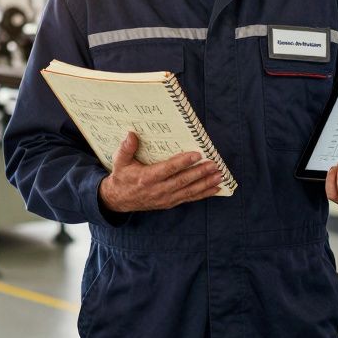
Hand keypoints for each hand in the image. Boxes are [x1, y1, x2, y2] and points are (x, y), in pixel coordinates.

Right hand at [98, 132, 224, 212]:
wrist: (119, 200)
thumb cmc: (122, 177)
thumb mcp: (120, 162)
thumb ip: (126, 148)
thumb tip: (131, 134)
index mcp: (147, 178)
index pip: (168, 169)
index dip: (183, 162)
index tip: (197, 154)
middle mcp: (158, 189)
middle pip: (183, 180)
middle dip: (200, 172)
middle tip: (214, 165)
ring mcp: (165, 198)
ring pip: (189, 190)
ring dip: (206, 183)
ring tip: (219, 176)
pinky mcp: (170, 203)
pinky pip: (189, 198)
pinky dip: (203, 194)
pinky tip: (215, 189)